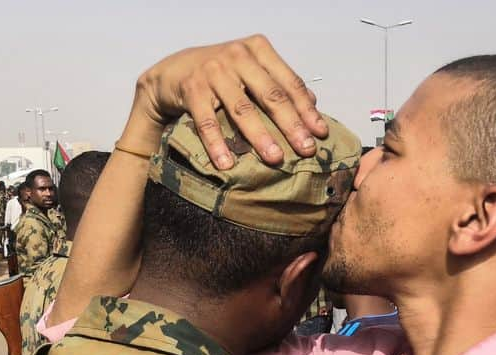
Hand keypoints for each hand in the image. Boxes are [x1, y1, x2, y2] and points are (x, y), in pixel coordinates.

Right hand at [129, 35, 327, 168]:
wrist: (175, 70)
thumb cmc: (223, 74)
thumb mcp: (252, 70)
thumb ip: (279, 83)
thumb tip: (312, 106)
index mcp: (258, 49)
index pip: (289, 82)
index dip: (307, 109)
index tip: (320, 134)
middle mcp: (237, 56)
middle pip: (270, 95)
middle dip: (291, 125)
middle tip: (306, 150)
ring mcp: (213, 71)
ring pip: (242, 109)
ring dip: (260, 136)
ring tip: (275, 158)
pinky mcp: (191, 89)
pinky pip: (206, 121)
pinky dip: (217, 144)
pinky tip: (226, 164)